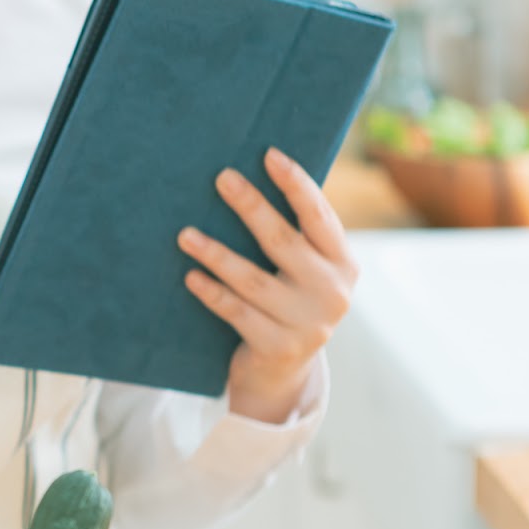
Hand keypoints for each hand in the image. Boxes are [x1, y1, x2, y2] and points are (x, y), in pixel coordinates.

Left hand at [176, 148, 357, 423]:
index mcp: (343, 264)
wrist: (283, 372)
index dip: (296, 185)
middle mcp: (332, 292)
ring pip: (252, 280)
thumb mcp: (305, 271)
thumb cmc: (288, 301)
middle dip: (251, 206)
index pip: (319, 216)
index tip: (269, 155)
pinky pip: (236, 312)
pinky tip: (190, 276)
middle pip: (283, 241)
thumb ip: (295, 235)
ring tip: (184, 235)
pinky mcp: (278, 347)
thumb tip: (250, 176)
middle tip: (222, 178)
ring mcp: (307, 323)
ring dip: (216, 254)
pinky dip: (211, 293)